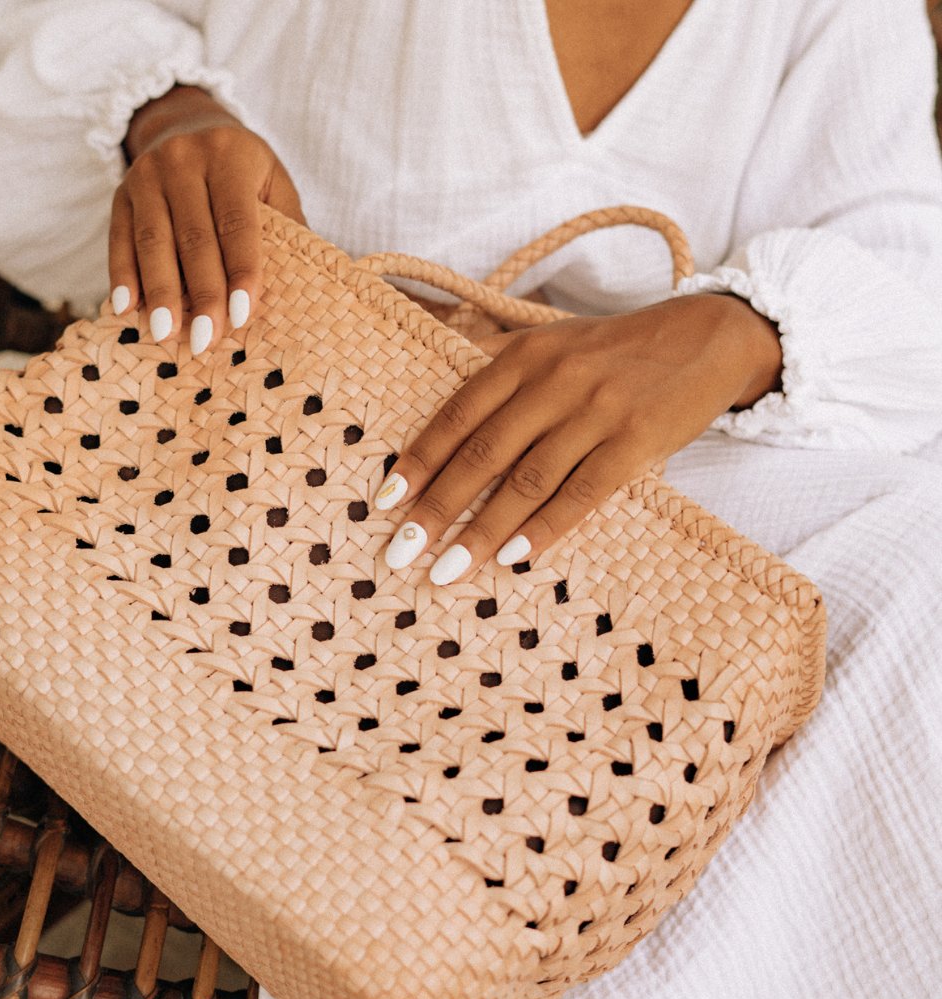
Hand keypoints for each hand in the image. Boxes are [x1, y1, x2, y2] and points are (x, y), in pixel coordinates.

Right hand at [110, 84, 305, 353]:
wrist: (187, 122)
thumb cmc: (243, 168)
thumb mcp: (272, 182)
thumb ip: (286, 225)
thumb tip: (300, 287)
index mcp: (230, 155)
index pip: (237, 222)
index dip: (240, 270)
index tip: (242, 315)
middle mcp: (183, 159)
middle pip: (193, 237)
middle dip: (200, 293)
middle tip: (205, 339)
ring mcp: (147, 174)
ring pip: (153, 240)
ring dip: (159, 292)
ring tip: (165, 334)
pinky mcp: (121, 192)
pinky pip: (119, 238)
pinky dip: (122, 275)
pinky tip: (126, 309)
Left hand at [372, 293, 782, 583]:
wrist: (706, 336)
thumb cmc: (615, 349)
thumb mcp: (551, 341)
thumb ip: (495, 361)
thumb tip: (432, 382)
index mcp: (525, 356)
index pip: (458, 414)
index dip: (419, 460)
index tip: (384, 502)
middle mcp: (555, 381)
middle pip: (482, 453)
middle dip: (436, 507)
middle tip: (401, 552)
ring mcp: (596, 412)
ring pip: (527, 481)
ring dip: (482, 531)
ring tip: (447, 570)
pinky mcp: (637, 441)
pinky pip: (582, 493)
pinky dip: (546, 528)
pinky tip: (514, 557)